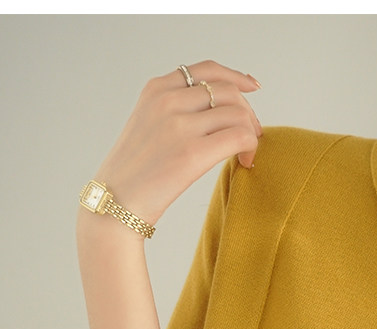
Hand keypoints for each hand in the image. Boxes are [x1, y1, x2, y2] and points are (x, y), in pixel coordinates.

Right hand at [88, 61, 262, 226]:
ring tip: (246, 152)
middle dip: (247, 113)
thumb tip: (213, 111)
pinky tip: (245, 162)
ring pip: (238, 114)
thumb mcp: (147, 124)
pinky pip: (239, 137)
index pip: (207, 70)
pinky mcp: (193, 153)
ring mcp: (180, 125)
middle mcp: (168, 101)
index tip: (252, 88)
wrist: (115, 201)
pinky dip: (251, 147)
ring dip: (251, 132)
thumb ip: (174, 109)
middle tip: (251, 135)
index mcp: (156, 89)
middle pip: (228, 92)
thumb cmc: (133, 172)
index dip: (235, 78)